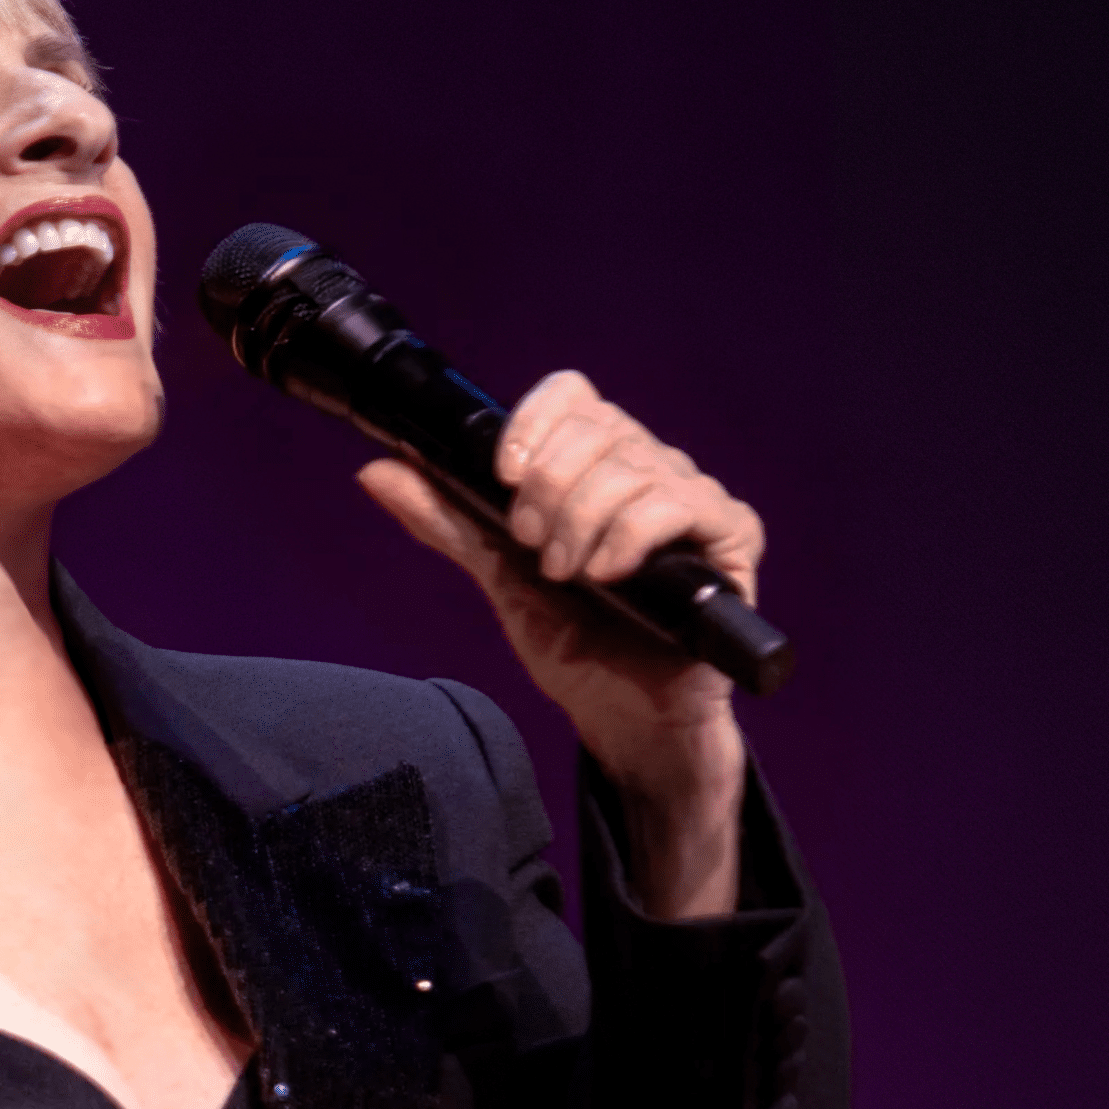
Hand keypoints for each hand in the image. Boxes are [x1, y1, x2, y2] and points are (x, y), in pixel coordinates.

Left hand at [357, 370, 756, 917]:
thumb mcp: (499, 576)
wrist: (621, 714)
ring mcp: (694, 497)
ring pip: (632, 465)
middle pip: (597, 426)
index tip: (501, 478)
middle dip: (546, 488)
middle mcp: (649, 466)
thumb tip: (375, 470)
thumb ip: (446, 520)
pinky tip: (608, 574)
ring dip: (581, 522)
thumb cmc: (573, 640)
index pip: (571, 394)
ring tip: (567, 575)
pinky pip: (682, 502)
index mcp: (596, 462)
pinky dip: (630, 536)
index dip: (531, 425)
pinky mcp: (732, 535)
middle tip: (532, 548)